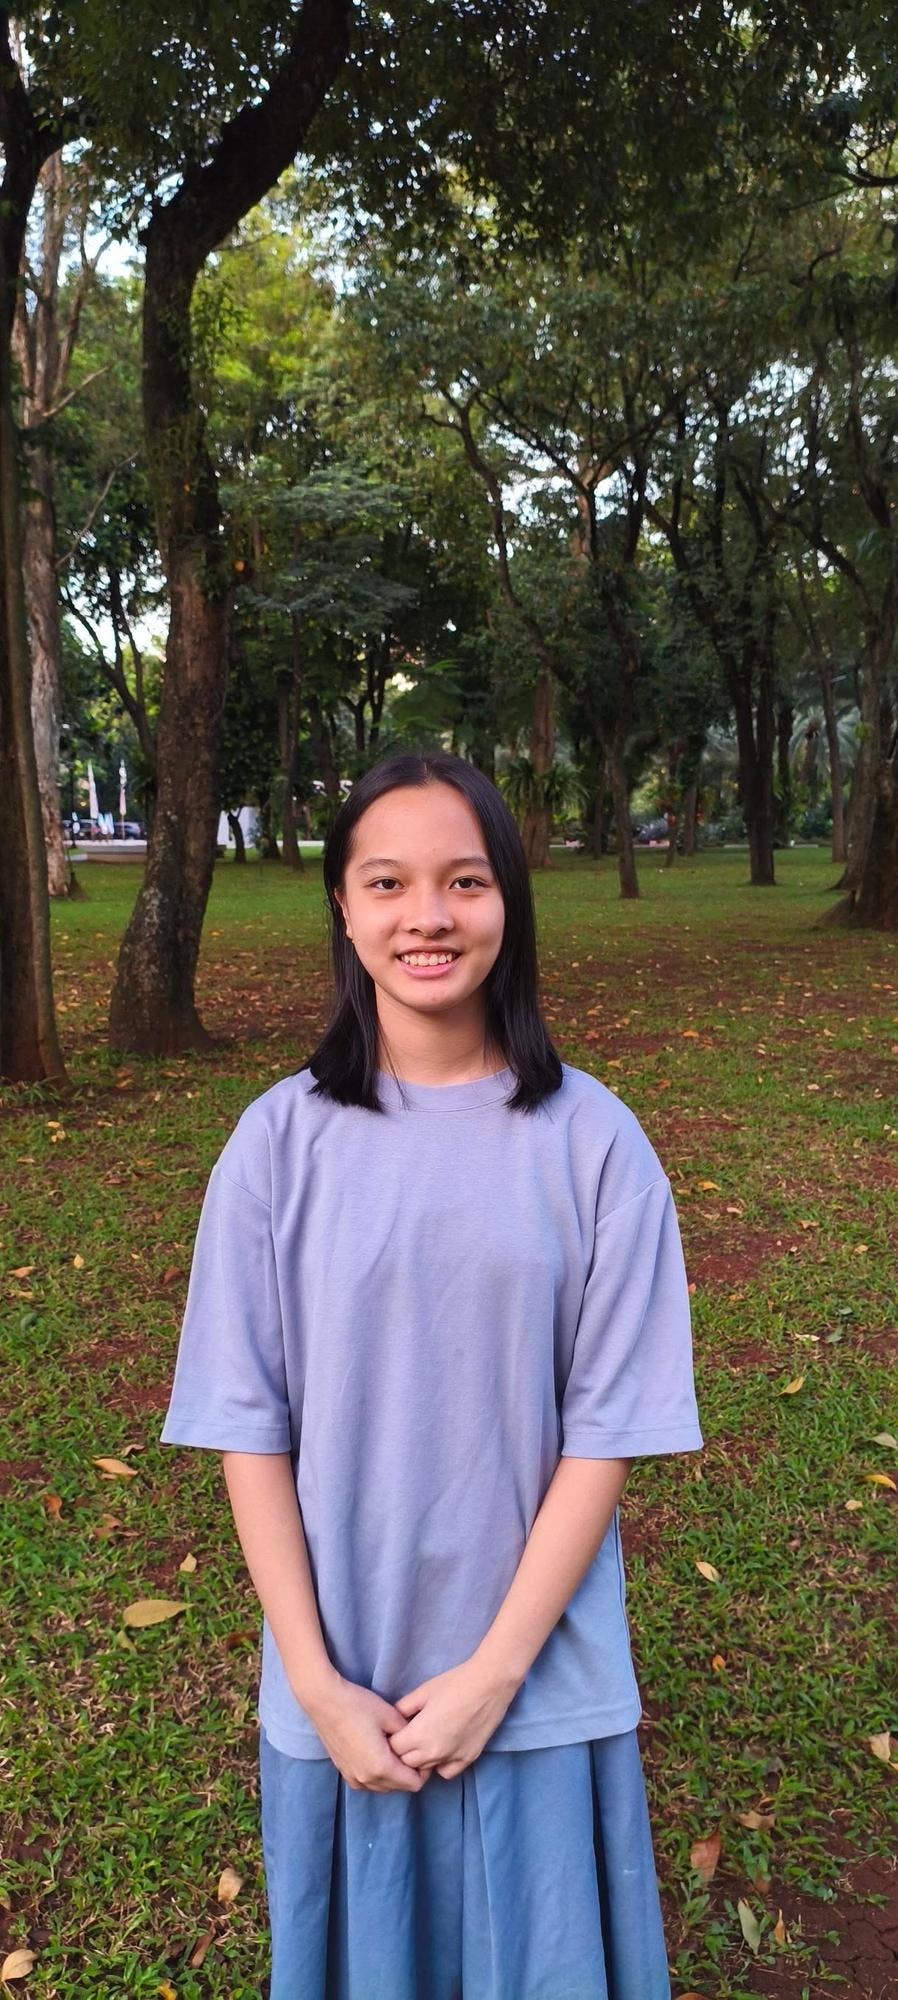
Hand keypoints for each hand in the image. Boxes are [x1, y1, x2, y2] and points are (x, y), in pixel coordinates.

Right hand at [302, 1673, 430, 1792]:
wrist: (324, 1701)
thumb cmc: (358, 1705)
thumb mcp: (391, 1715)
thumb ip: (409, 1735)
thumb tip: (418, 1744)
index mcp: (382, 1768)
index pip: (414, 1784)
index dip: (423, 1770)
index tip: (422, 1751)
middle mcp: (367, 1780)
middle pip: (399, 1787)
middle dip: (408, 1772)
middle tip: (409, 1748)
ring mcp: (353, 1778)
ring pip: (384, 1786)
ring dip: (393, 1774)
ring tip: (393, 1748)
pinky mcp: (344, 1772)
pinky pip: (369, 1782)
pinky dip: (378, 1774)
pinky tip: (378, 1752)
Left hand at [385, 1659, 518, 1779]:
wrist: (488, 1685)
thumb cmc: (454, 1683)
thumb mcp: (422, 1691)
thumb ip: (403, 1708)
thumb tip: (394, 1718)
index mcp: (418, 1734)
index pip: (393, 1748)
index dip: (392, 1738)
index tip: (396, 1729)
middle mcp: (433, 1752)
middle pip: (406, 1762)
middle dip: (403, 1750)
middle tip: (408, 1734)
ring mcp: (452, 1758)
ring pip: (425, 1769)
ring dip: (420, 1759)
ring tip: (425, 1741)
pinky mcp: (468, 1759)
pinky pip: (446, 1772)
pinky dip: (440, 1765)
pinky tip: (442, 1749)